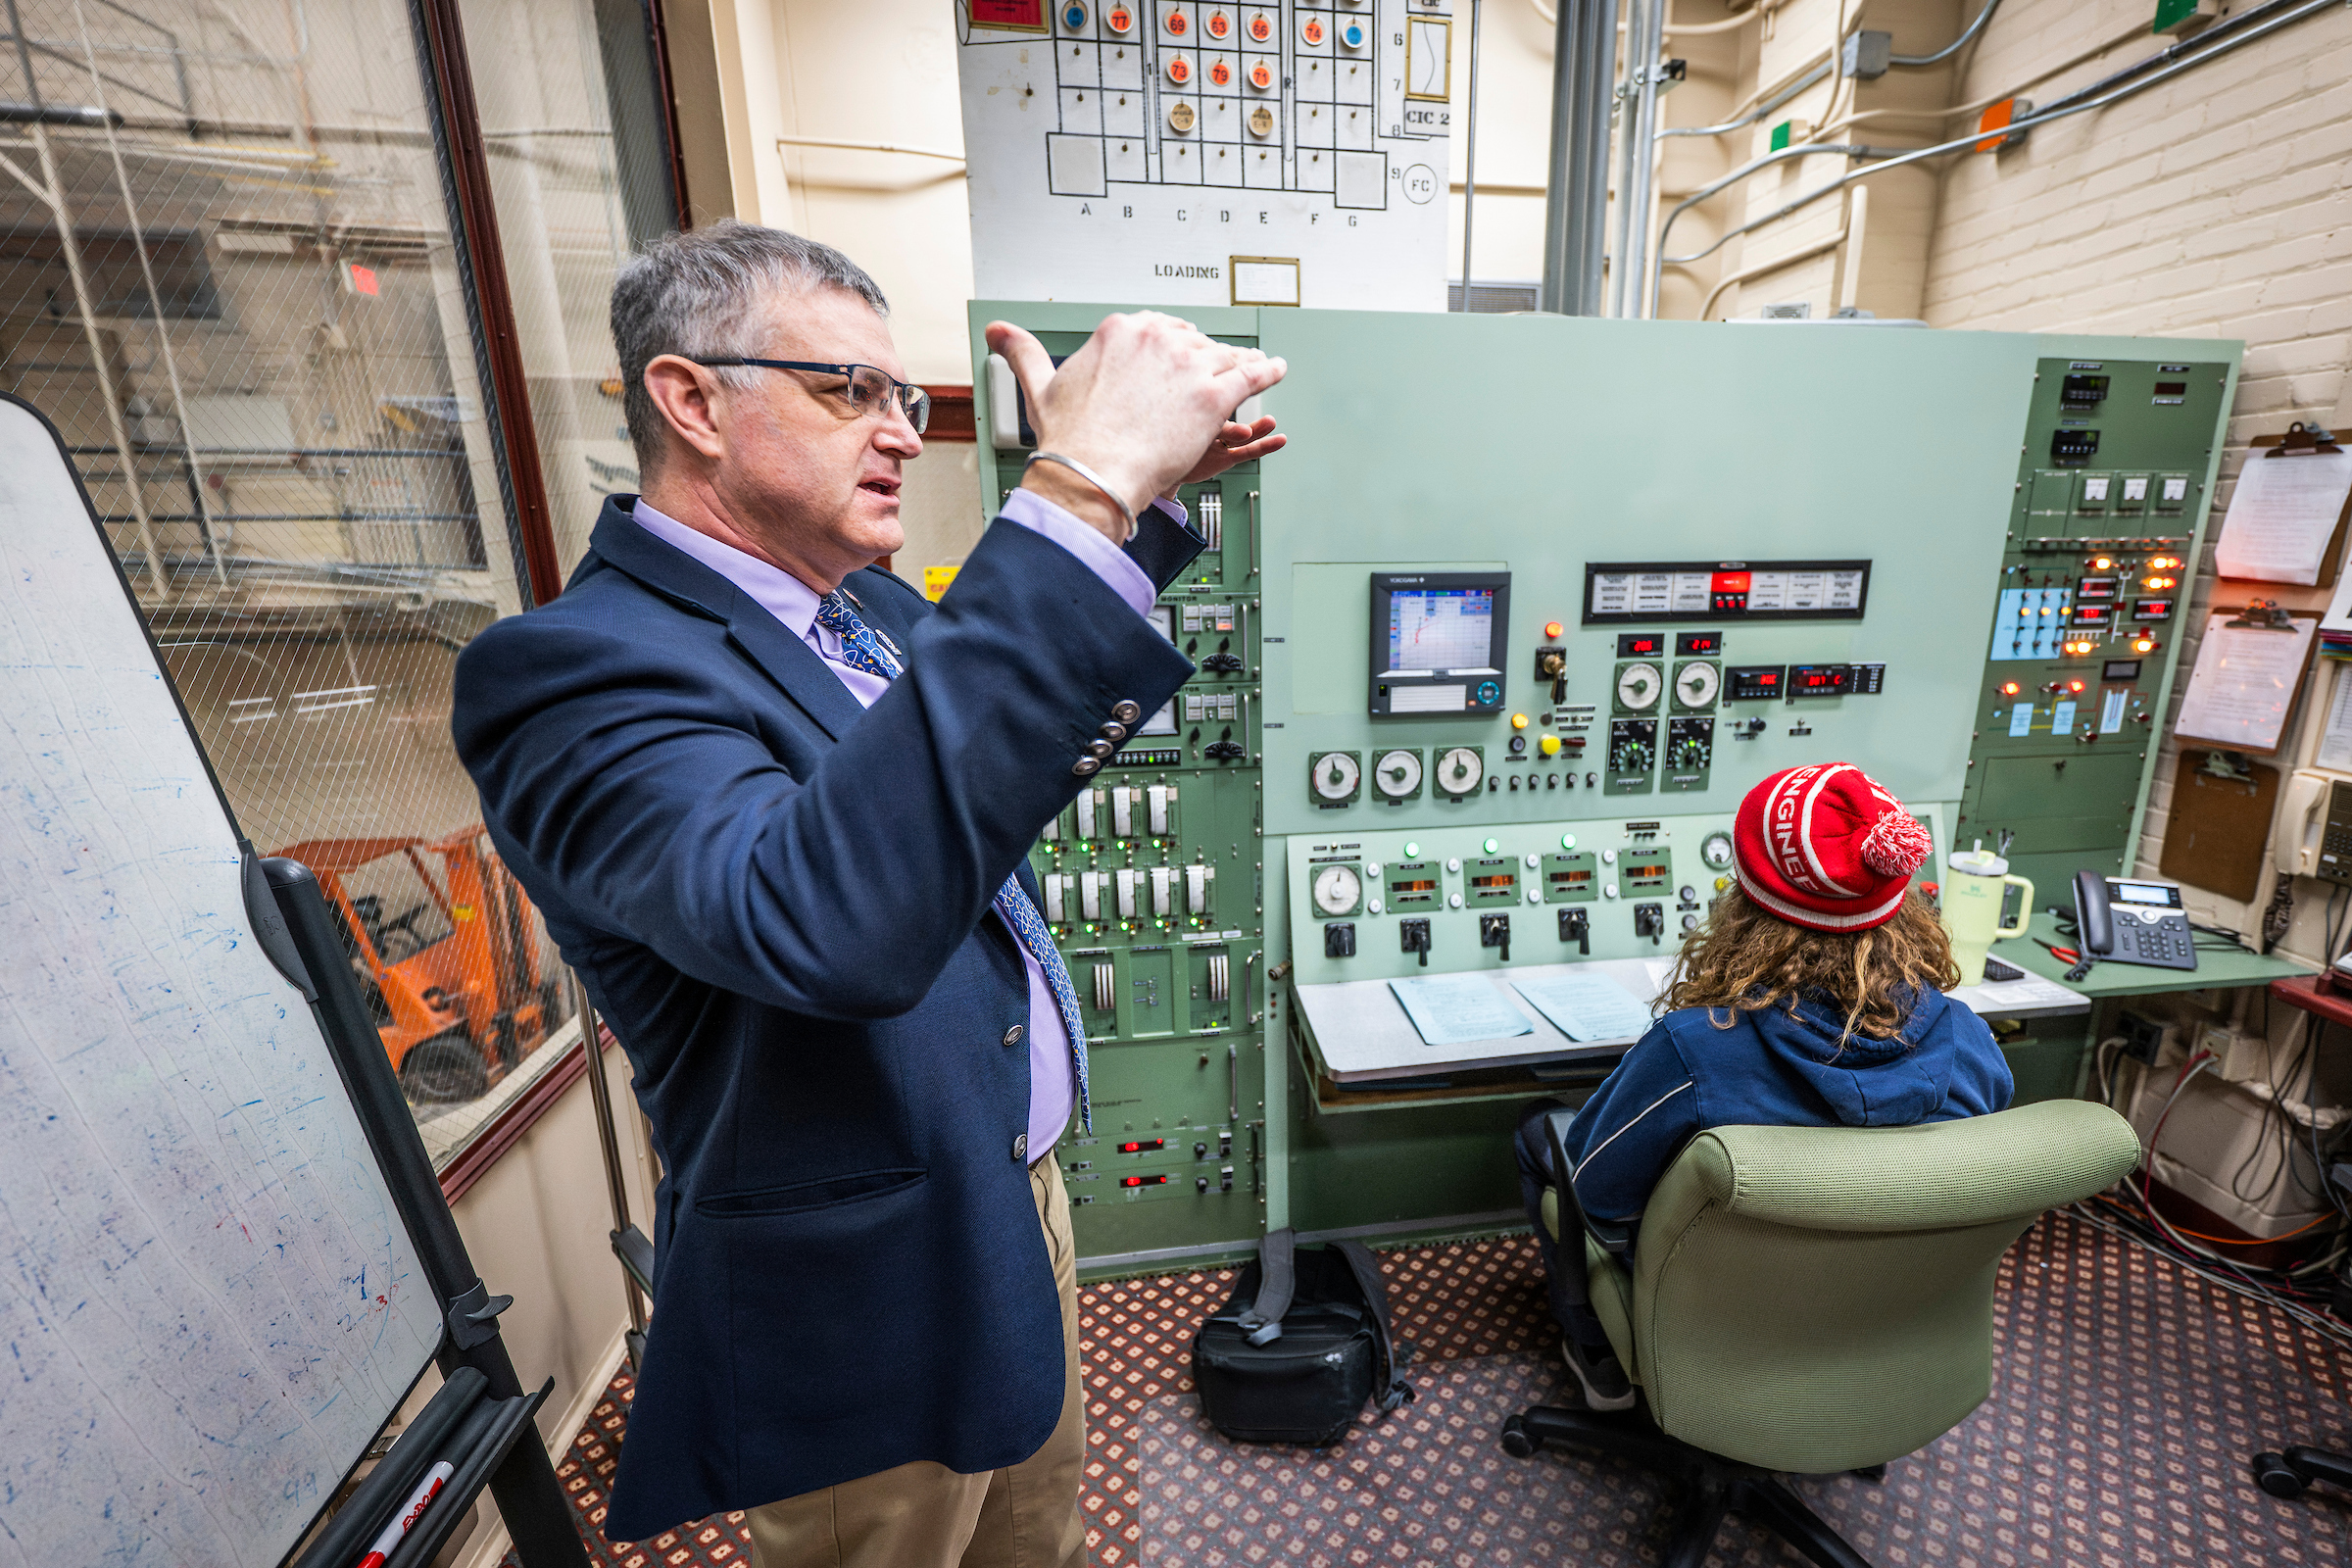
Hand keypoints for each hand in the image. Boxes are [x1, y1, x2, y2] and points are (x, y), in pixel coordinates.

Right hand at [987, 313, 1285, 541]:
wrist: (1092, 474)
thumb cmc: (1069, 440)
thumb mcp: (1039, 385)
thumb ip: (1022, 352)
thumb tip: (997, 332)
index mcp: (1120, 330)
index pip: (1158, 329)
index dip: (1169, 347)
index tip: (1174, 360)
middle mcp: (1156, 338)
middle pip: (1193, 341)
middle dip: (1200, 359)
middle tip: (1206, 377)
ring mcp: (1187, 363)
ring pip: (1223, 356)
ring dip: (1239, 364)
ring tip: (1251, 370)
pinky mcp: (1214, 392)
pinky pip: (1252, 374)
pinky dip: (1267, 372)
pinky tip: (1275, 371)